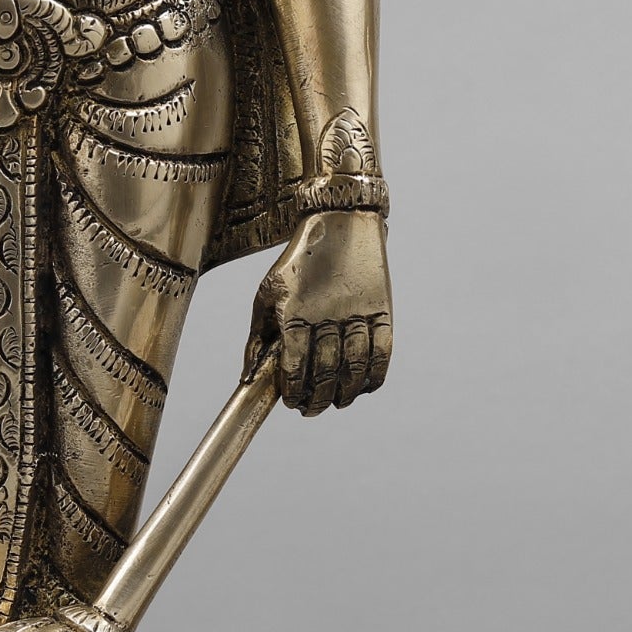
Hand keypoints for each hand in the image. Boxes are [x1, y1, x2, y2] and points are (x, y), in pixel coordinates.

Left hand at [252, 211, 392, 414]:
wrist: (339, 221)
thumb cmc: (298, 262)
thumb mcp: (267, 293)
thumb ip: (258, 337)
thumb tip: (249, 376)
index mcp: (295, 312)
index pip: (294, 364)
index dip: (293, 390)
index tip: (291, 402)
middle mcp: (327, 314)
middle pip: (325, 371)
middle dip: (316, 399)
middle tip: (310, 410)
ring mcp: (358, 312)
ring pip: (355, 366)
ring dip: (345, 393)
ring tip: (336, 403)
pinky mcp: (382, 309)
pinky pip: (383, 352)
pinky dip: (375, 376)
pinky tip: (364, 387)